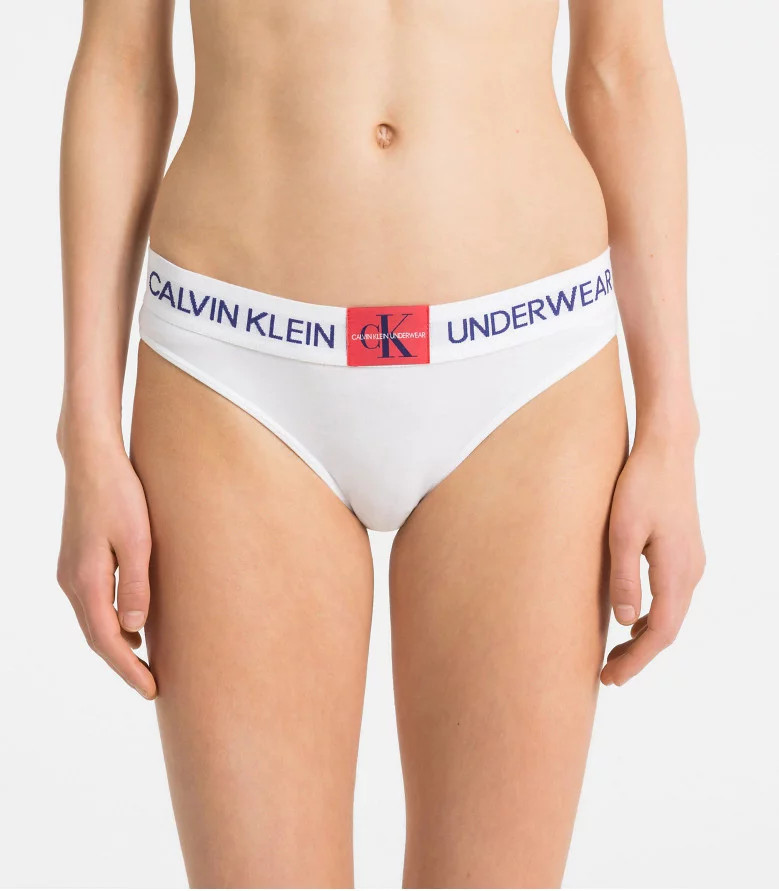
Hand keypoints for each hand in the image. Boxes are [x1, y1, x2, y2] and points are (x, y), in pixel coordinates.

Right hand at [57, 440, 156, 698]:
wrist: (92, 461)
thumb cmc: (120, 494)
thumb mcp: (138, 540)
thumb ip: (138, 584)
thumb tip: (134, 627)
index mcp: (87, 580)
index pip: (107, 640)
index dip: (129, 669)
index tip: (152, 689)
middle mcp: (72, 581)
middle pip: (97, 637)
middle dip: (123, 664)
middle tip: (152, 685)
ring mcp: (71, 571)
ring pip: (93, 621)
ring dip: (117, 644)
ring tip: (146, 663)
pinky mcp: (77, 560)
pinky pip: (93, 603)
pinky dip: (111, 622)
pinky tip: (133, 624)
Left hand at [602, 432, 704, 685]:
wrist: (667, 450)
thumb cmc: (639, 485)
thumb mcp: (622, 531)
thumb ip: (623, 577)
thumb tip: (623, 622)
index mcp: (676, 572)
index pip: (658, 633)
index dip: (635, 661)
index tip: (609, 679)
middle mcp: (691, 572)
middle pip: (667, 630)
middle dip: (638, 657)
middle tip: (607, 677)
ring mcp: (692, 562)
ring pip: (671, 614)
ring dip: (644, 638)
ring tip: (615, 656)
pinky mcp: (685, 552)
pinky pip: (671, 597)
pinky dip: (651, 617)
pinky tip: (630, 619)